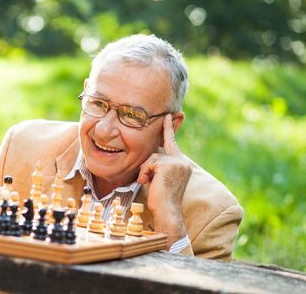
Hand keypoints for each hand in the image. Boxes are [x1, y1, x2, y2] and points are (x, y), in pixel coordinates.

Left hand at [137, 114, 191, 246]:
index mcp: (182, 163)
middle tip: (151, 181)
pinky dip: (144, 174)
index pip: (172, 142)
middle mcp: (182, 161)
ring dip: (145, 172)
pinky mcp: (169, 165)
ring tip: (150, 184)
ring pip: (150, 158)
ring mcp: (177, 162)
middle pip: (155, 153)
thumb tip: (149, 156)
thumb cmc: (160, 198)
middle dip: (148, 167)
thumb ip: (158, 165)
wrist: (167, 212)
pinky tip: (149, 183)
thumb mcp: (159, 177)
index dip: (168, 128)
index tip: (168, 114)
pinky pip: (148, 164)